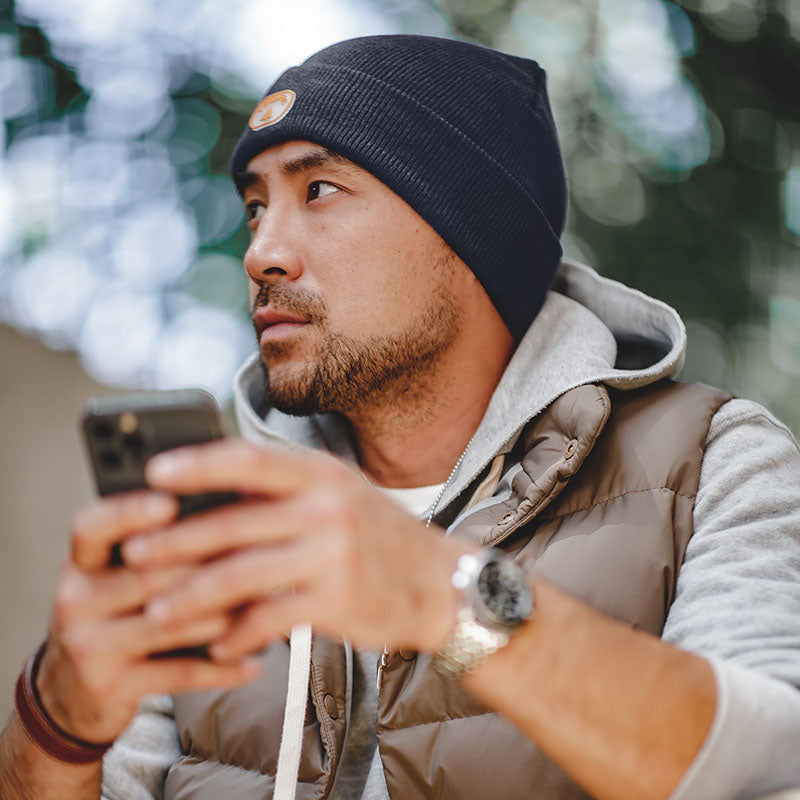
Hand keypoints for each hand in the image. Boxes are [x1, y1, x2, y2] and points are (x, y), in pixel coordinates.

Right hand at [38, 491, 259, 744]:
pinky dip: (223, 667)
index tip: (171, 502)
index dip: (129, 512)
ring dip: (226, 615)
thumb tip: (232, 508)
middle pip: (148, 575)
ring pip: (170, 622)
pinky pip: (180, 672)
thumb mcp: (118, 574)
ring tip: (268, 605)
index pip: (93, 527)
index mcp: (81, 562)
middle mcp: (76, 600)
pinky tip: (254, 661)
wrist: (71, 693)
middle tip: (261, 553)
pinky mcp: (111, 686)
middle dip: (210, 566)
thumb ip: (159, 545)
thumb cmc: (114, 616)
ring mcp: (90, 646)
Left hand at [122, 439, 473, 658]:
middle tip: (134, 553)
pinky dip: (238, 633)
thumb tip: (216, 495)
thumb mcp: (341, 494)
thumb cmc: (380, 536)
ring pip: (242, 574)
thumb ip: (287, 492)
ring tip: (157, 611)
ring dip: (193, 596)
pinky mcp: (337, 598)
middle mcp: (327, 507)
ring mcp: (333, 553)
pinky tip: (219, 643)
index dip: (198, 464)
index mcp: (322, 474)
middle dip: (176, 540)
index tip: (155, 472)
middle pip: (234, 522)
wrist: (438, 582)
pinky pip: (270, 617)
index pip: (249, 459)